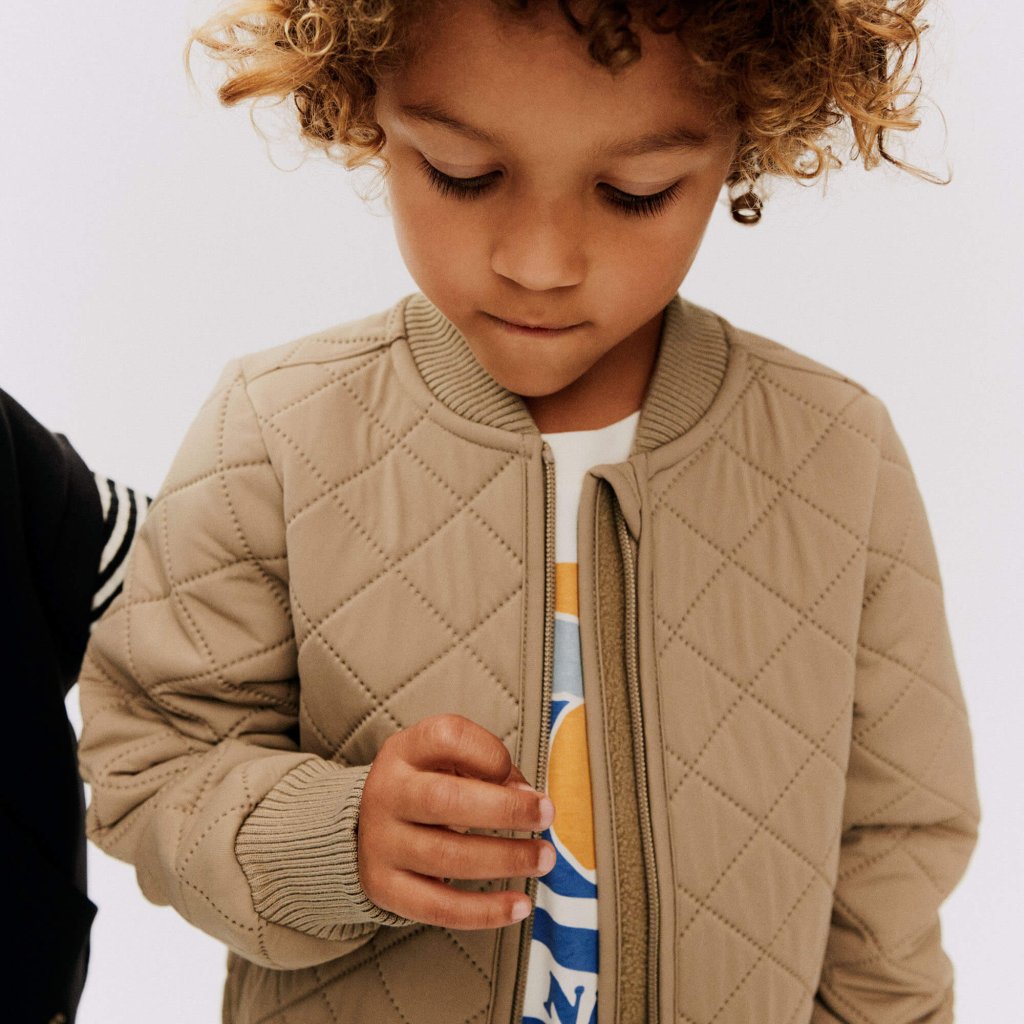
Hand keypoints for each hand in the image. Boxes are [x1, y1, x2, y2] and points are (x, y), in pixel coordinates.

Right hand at [357, 713, 555, 929]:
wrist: (363, 826)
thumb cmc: (426, 784)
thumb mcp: (444, 758)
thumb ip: (487, 767)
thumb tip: (529, 799)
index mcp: (404, 751)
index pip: (447, 737)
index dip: (489, 753)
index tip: (516, 774)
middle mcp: (386, 793)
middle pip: (445, 799)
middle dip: (505, 810)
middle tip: (547, 815)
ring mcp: (381, 843)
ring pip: (447, 856)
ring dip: (505, 859)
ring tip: (544, 858)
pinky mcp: (385, 889)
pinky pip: (439, 907)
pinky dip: (484, 910)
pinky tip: (520, 905)